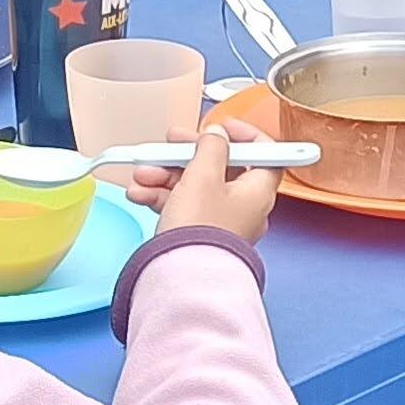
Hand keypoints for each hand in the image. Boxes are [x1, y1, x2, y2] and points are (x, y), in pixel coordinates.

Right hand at [134, 119, 282, 244]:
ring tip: (143, 174)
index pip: (264, 154)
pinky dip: (163, 196)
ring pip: (196, 186)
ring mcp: (221, 221)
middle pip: (221, 167)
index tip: (222, 127)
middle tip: (169, 144)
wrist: (181, 277)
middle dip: (187, 155)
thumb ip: (211, 148)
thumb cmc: (200, 231)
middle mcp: (244, 206)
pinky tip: (140, 193)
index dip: (244, 136)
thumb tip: (217, 135)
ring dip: (167, 174)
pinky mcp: (200, 233)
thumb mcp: (203, 176)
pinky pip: (183, 206)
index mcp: (258, 191)